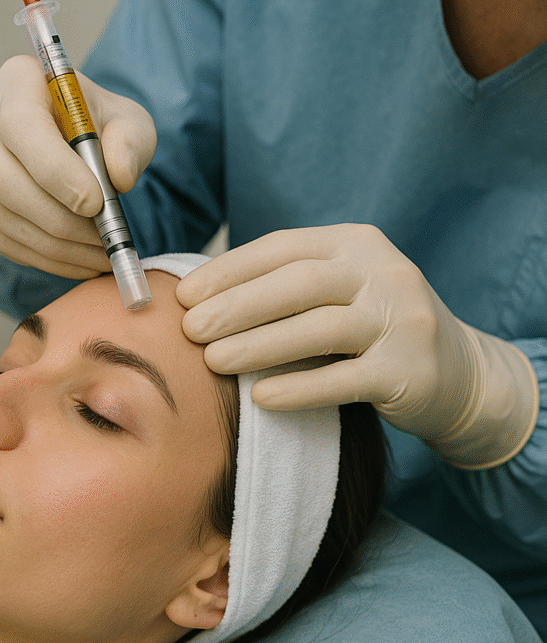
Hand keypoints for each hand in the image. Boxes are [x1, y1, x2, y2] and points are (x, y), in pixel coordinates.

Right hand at [0, 56, 155, 277]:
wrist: (71, 136)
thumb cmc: (100, 126)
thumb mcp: (128, 122)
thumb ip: (131, 143)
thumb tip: (119, 177)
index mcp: (17, 82)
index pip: (21, 128)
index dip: (56, 172)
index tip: (95, 204)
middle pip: (1, 178)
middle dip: (57, 220)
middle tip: (101, 242)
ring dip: (51, 246)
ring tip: (96, 257)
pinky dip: (36, 255)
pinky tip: (73, 260)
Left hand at [177, 225, 537, 467]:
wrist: (458, 373)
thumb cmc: (373, 328)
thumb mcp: (339, 290)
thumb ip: (286, 285)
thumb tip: (203, 297)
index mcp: (356, 243)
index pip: (283, 248)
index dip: (229, 271)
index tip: (185, 295)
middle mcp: (384, 272)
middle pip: (298, 283)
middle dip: (236, 306)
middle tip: (190, 330)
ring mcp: (403, 320)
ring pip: (319, 328)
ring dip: (258, 345)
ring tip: (212, 361)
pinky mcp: (411, 371)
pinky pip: (344, 380)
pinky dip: (299, 388)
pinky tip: (261, 398)